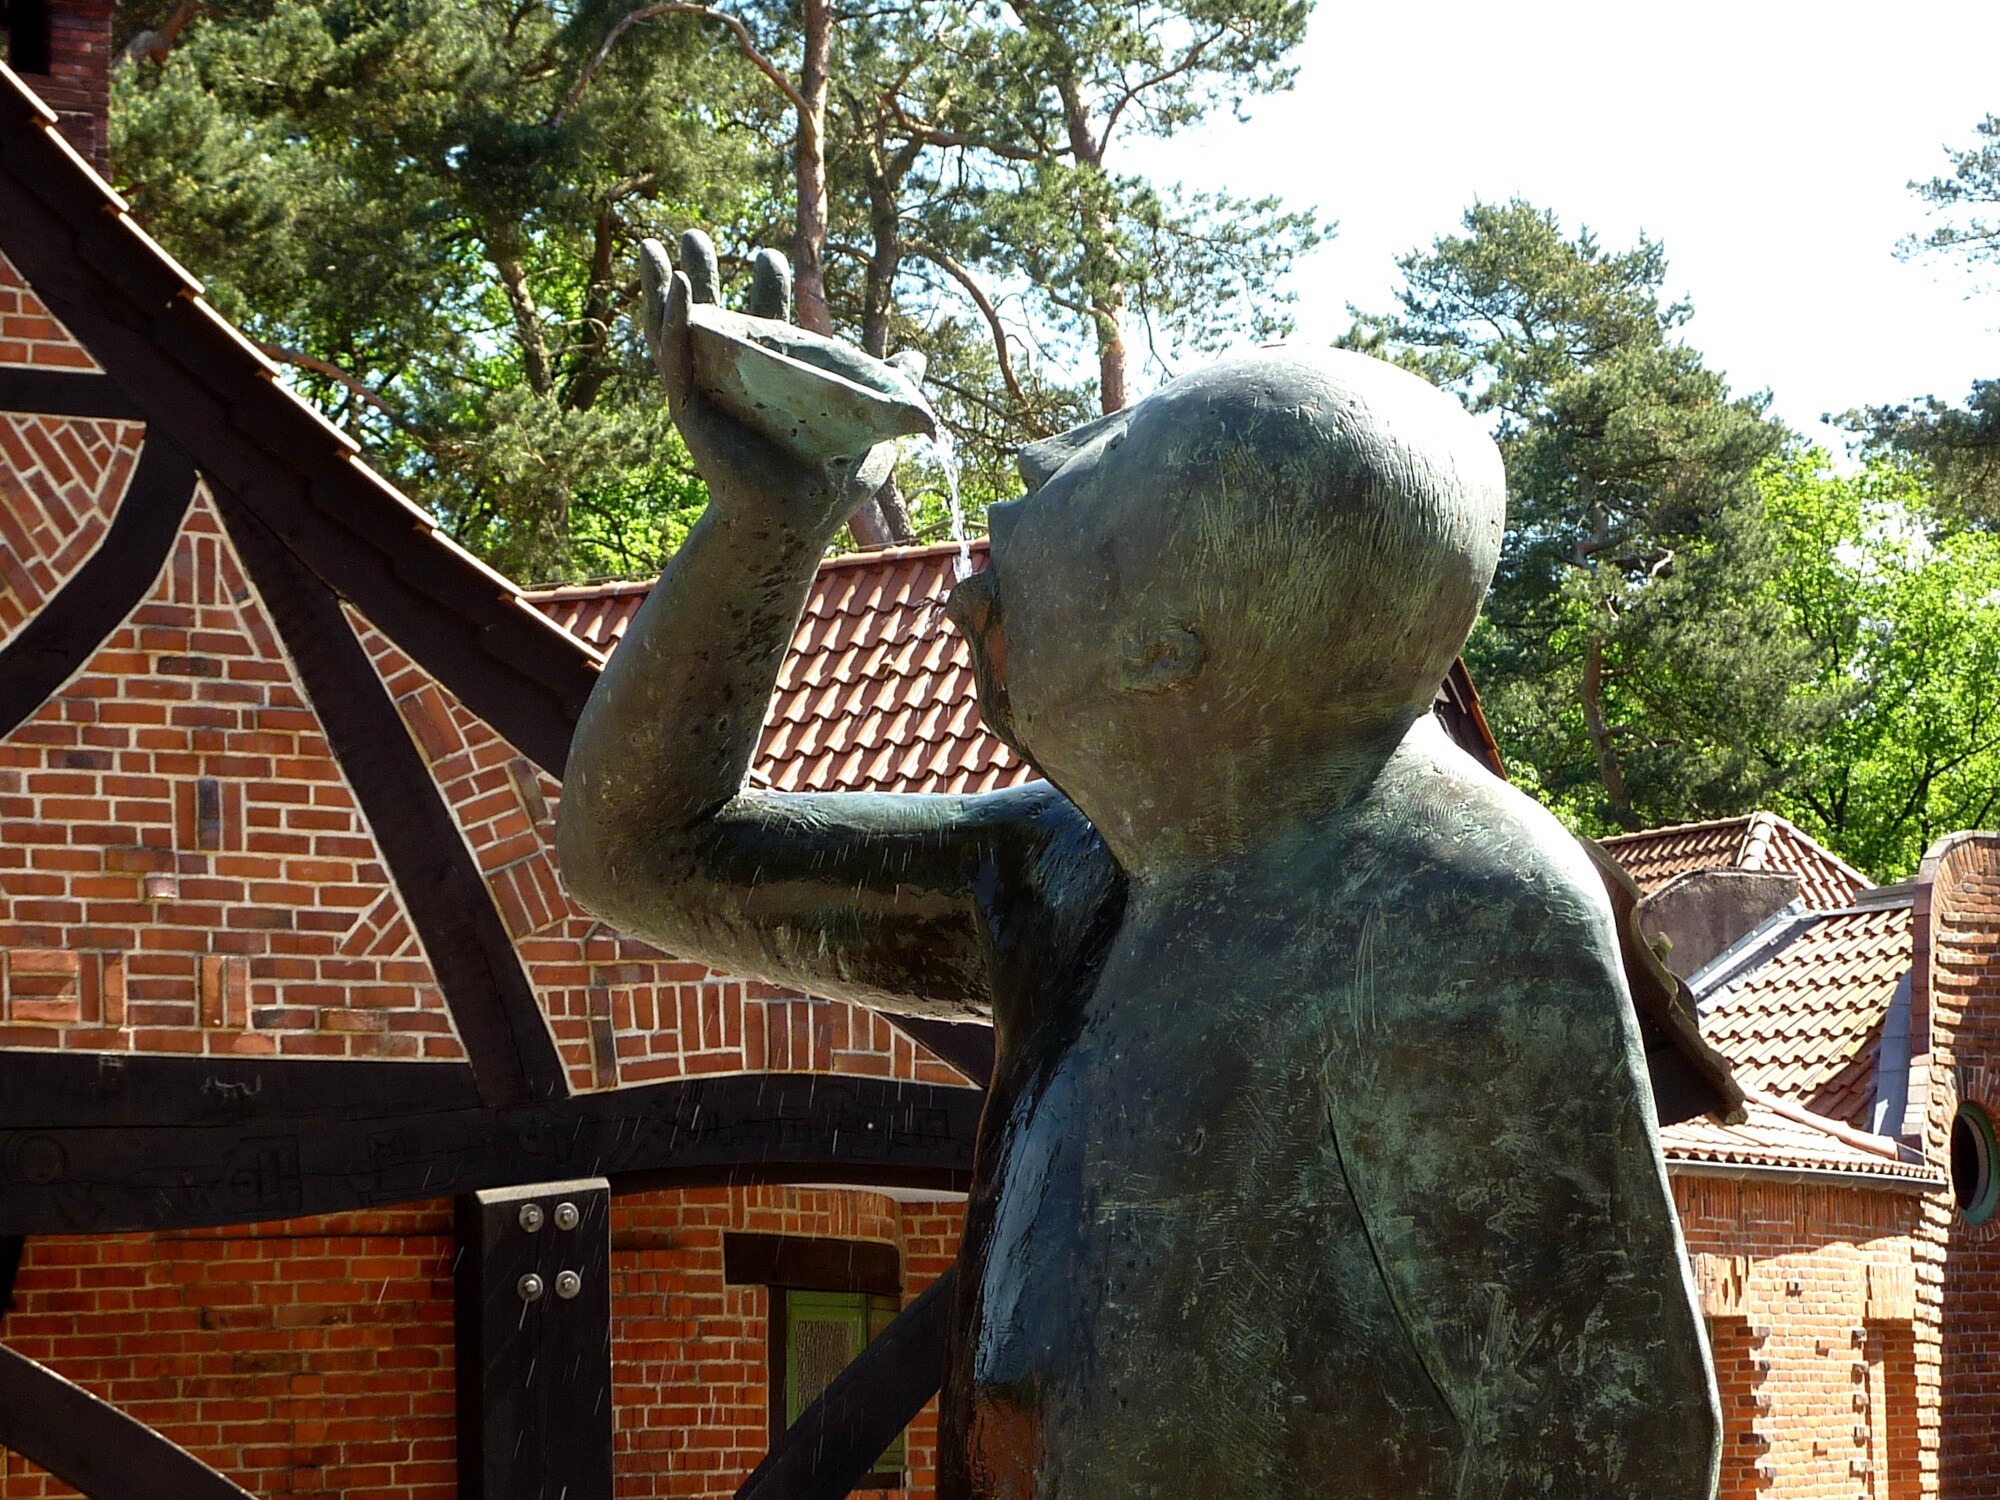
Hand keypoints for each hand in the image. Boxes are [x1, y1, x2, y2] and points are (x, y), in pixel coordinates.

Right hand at [642, 231, 927, 537]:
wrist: (799, 520)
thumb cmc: (831, 485)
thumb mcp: (869, 424)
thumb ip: (890, 386)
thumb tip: (917, 360)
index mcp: (775, 380)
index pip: (766, 322)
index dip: (767, 287)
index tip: (771, 255)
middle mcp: (738, 382)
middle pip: (715, 315)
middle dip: (705, 272)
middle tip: (693, 235)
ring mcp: (710, 393)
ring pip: (677, 329)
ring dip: (665, 285)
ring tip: (651, 243)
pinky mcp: (691, 408)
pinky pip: (674, 358)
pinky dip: (671, 320)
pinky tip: (674, 285)